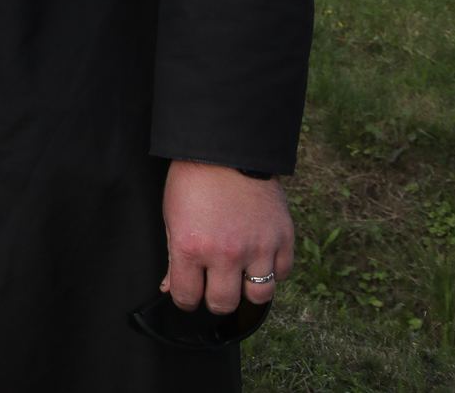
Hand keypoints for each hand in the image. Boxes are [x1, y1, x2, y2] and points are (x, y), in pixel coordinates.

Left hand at [161, 160, 293, 313]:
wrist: (226, 150)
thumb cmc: (193, 181)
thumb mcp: (172, 217)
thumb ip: (174, 257)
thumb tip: (171, 288)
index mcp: (191, 247)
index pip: (187, 297)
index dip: (184, 299)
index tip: (187, 295)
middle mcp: (225, 252)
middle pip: (223, 304)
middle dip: (215, 300)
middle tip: (213, 287)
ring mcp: (257, 247)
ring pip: (258, 297)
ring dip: (247, 291)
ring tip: (239, 277)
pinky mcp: (283, 238)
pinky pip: (282, 273)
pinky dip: (272, 272)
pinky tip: (259, 260)